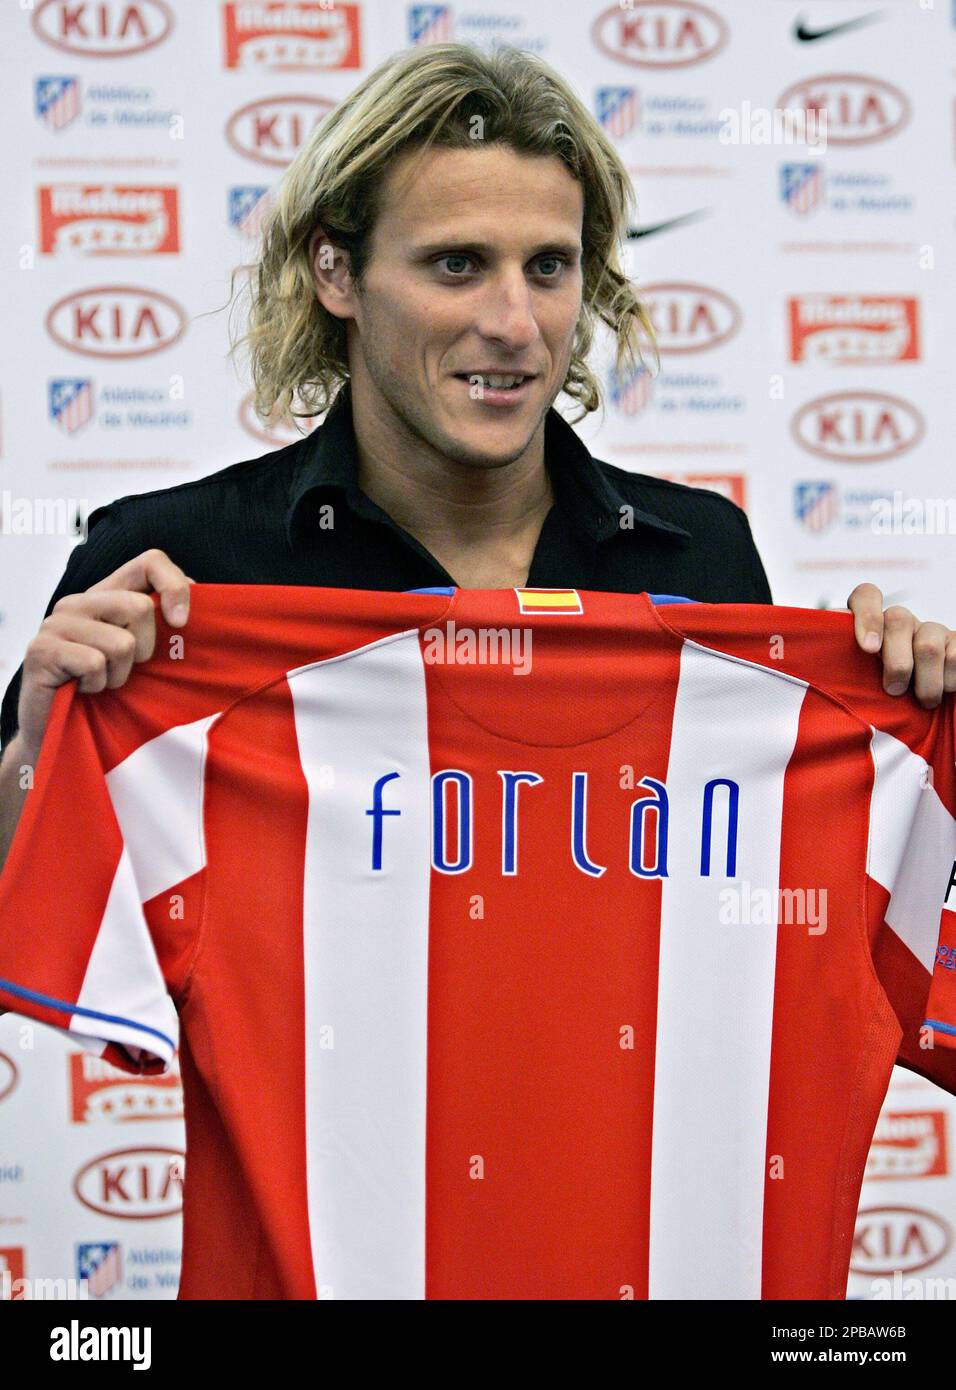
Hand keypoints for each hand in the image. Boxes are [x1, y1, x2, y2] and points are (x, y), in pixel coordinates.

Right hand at [17, 549, 192, 761]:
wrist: (62, 731)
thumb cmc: (109, 693)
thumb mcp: (144, 655)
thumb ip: (166, 626)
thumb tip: (206, 598)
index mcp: (107, 595)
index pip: (150, 562)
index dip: (174, 586)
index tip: (181, 623)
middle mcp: (79, 601)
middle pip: (140, 606)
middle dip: (145, 650)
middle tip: (125, 669)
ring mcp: (56, 622)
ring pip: (121, 642)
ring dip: (120, 675)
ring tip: (101, 682)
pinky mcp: (42, 649)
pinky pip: (94, 664)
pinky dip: (97, 685)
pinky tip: (83, 689)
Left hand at [847, 582, 955, 708]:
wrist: (913, 705)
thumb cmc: (871, 695)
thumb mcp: (848, 680)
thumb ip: (835, 662)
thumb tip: (812, 655)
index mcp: (871, 624)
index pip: (866, 595)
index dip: (867, 616)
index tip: (868, 649)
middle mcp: (900, 621)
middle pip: (898, 619)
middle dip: (896, 662)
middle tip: (893, 691)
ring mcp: (930, 630)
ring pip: (929, 645)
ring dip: (926, 682)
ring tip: (923, 702)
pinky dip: (950, 681)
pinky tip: (945, 692)